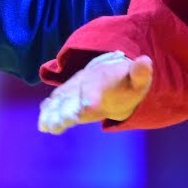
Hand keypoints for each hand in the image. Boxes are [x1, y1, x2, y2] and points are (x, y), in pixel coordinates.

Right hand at [37, 51, 153, 134]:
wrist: (111, 76)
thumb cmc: (126, 81)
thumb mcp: (138, 79)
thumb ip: (140, 73)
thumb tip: (145, 61)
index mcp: (100, 79)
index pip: (93, 88)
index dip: (90, 97)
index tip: (87, 108)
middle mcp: (82, 82)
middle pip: (72, 96)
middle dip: (66, 109)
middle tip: (63, 122)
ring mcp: (73, 90)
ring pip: (60, 100)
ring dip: (52, 113)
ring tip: (46, 127)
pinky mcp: (67, 97)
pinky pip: (55, 103)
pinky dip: (48, 111)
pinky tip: (43, 124)